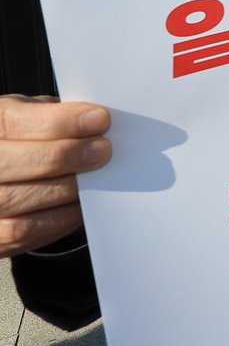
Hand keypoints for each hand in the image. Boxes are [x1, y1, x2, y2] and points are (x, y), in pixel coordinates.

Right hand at [0, 96, 109, 257]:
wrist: (4, 178)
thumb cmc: (19, 141)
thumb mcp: (26, 115)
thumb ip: (50, 115)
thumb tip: (94, 120)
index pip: (9, 122)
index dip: (57, 121)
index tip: (99, 119)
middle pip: (9, 163)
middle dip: (63, 155)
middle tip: (102, 149)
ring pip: (16, 199)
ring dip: (65, 188)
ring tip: (97, 176)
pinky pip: (24, 231)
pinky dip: (61, 216)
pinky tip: (82, 201)